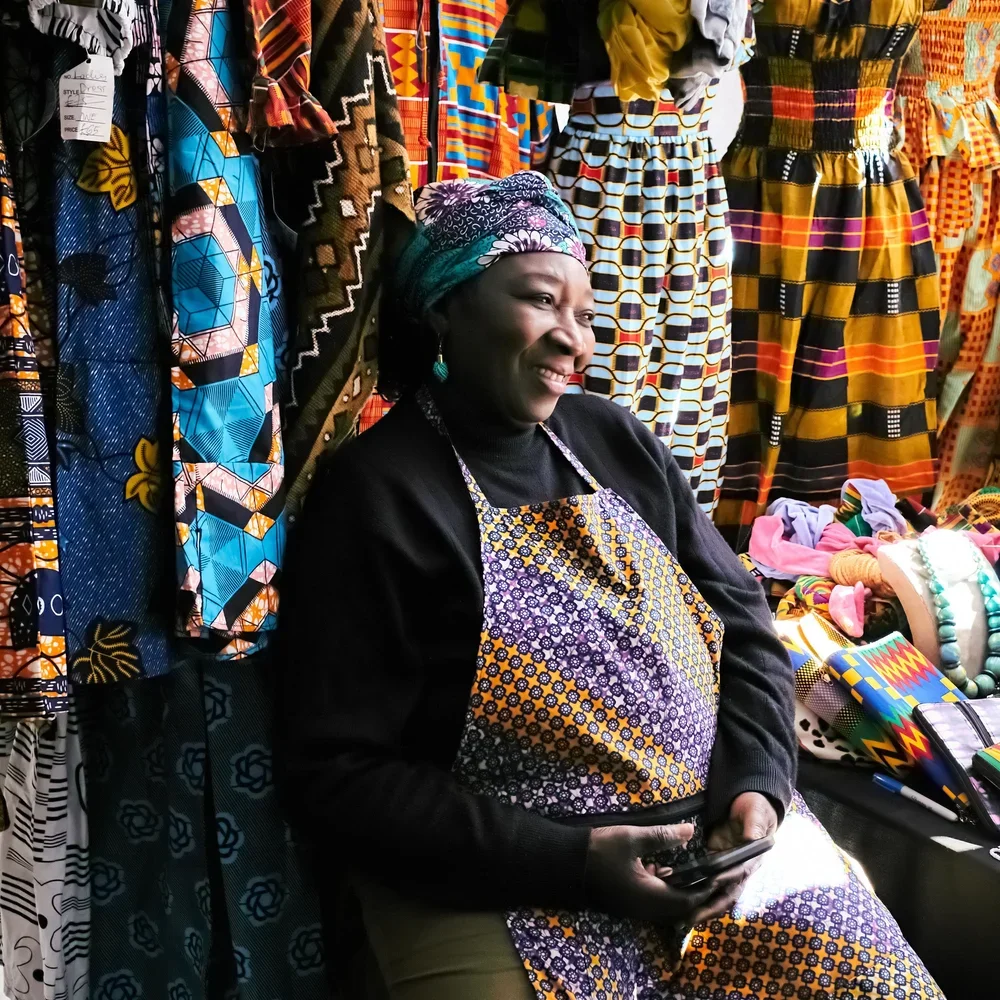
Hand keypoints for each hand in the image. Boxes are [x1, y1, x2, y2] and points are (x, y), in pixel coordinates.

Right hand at [585, 823, 722, 923]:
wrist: (567, 864)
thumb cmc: (599, 851)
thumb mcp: (631, 838)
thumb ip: (662, 836)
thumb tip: (690, 831)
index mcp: (650, 897)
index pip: (690, 900)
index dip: (709, 889)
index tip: (725, 875)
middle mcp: (647, 908)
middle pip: (685, 910)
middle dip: (707, 897)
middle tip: (724, 882)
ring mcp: (638, 908)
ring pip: (673, 908)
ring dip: (692, 896)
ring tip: (707, 879)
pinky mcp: (631, 902)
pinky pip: (660, 904)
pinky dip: (674, 893)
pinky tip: (671, 873)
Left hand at [687, 792, 778, 925]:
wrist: (748, 808)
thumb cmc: (754, 808)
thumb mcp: (756, 812)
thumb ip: (753, 823)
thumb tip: (751, 837)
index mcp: (752, 859)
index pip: (739, 873)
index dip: (726, 879)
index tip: (711, 883)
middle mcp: (739, 870)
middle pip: (725, 895)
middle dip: (708, 908)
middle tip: (689, 919)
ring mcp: (726, 871)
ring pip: (714, 895)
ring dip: (699, 908)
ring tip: (680, 921)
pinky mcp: (714, 865)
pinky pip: (703, 884)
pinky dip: (692, 894)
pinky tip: (675, 901)